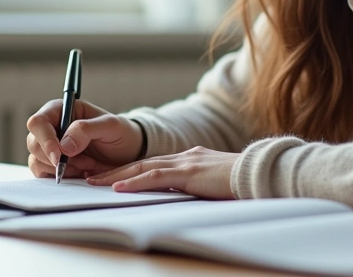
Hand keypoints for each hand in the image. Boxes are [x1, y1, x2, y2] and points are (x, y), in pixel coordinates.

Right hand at [25, 99, 143, 179]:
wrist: (129, 153)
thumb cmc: (121, 133)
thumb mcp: (111, 126)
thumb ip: (86, 129)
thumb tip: (63, 145)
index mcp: (62, 110)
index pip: (38, 122)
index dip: (45, 139)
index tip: (58, 156)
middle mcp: (52, 127)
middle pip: (33, 143)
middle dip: (55, 157)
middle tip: (84, 162)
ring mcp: (51, 147)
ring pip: (36, 160)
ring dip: (61, 168)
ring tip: (87, 166)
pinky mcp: (53, 165)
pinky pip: (43, 174)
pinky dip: (60, 177)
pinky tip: (81, 173)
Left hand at [86, 146, 237, 199]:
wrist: (259, 174)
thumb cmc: (242, 182)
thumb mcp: (214, 182)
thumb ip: (198, 185)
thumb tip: (185, 196)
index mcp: (190, 158)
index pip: (153, 163)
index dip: (130, 170)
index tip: (111, 177)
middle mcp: (184, 156)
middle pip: (142, 163)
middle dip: (116, 171)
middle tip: (93, 178)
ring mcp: (186, 162)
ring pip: (143, 168)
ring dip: (118, 176)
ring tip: (97, 183)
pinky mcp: (189, 173)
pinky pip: (156, 177)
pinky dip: (135, 183)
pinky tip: (120, 188)